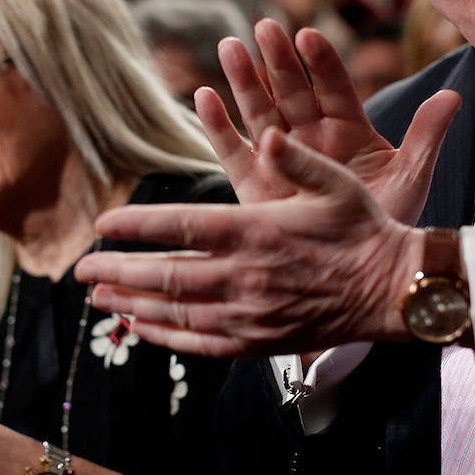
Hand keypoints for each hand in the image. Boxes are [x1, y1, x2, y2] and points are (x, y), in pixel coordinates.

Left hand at [75, 127, 424, 356]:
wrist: (393, 290)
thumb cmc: (364, 228)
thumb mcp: (335, 181)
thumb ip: (294, 156)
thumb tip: (264, 131)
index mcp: (256, 231)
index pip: (180, 228)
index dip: (136, 226)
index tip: (103, 224)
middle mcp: (245, 276)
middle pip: (165, 275)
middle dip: (117, 271)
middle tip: (81, 269)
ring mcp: (250, 313)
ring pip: (176, 311)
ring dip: (132, 305)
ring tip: (98, 298)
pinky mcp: (260, 340)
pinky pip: (201, 342)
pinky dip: (166, 336)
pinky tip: (142, 329)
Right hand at [198, 18, 459, 224]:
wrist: (362, 271)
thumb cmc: (388, 222)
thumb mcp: (411, 176)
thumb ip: (427, 135)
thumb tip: (454, 95)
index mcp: (349, 130)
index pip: (334, 87)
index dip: (321, 63)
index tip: (308, 36)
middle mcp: (312, 137)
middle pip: (292, 92)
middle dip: (277, 60)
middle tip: (264, 27)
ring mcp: (282, 159)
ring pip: (260, 112)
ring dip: (244, 81)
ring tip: (230, 47)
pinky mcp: (255, 186)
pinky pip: (232, 151)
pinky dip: (218, 126)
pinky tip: (205, 96)